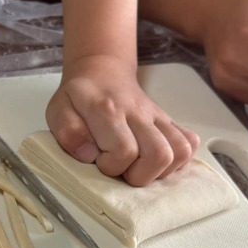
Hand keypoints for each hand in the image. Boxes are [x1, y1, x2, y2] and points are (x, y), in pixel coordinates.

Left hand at [46, 56, 199, 186]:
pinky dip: (177, 159)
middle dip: (140, 175)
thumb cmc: (80, 97)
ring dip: (161, 170)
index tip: (100, 162)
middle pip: (159, 155)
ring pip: (180, 151)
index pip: (123, 151)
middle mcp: (137, 113)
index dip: (112, 167)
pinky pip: (190, 142)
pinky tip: (154, 160)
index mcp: (107, 110)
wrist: (102, 72)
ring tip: (139, 167)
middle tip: (123, 170)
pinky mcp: (169, 121)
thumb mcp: (57, 111)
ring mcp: (157, 117)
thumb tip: (88, 154)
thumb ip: (67, 132)